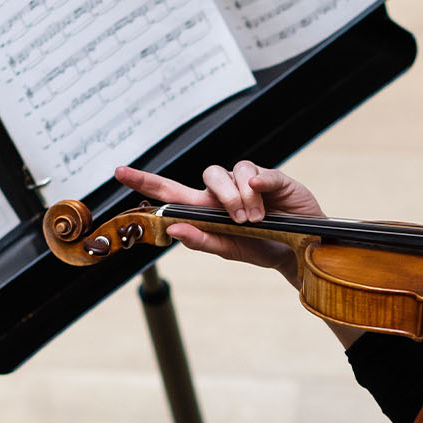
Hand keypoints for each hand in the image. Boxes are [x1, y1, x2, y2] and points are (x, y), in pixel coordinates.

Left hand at [114, 162, 324, 274]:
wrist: (302, 251)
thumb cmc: (263, 247)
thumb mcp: (231, 250)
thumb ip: (202, 241)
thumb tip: (173, 229)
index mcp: (207, 209)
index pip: (170, 191)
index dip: (145, 180)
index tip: (120, 172)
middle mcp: (224, 191)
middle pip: (207, 175)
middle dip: (220, 195)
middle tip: (240, 220)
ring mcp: (247, 181)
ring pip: (230, 173)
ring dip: (240, 198)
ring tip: (256, 219)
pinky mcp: (270, 177)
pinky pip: (254, 171)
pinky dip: (256, 183)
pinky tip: (261, 194)